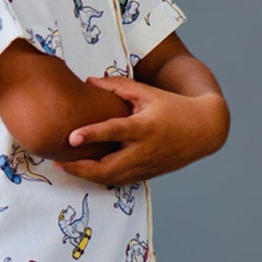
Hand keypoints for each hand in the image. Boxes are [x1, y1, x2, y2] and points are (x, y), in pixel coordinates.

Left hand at [58, 75, 222, 185]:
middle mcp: (144, 150)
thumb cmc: (173, 107)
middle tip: (57, 160)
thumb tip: (88, 80)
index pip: (115, 132)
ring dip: (85, 175)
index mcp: (145, 127)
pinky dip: (98, 178)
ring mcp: (145, 166)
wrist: (204, 131)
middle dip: (80, 168)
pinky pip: (118, 181)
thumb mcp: (148, 92)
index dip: (92, 134)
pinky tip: (83, 172)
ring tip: (64, 166)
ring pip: (110, 179)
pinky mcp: (146, 175)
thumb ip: (117, 87)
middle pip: (107, 168)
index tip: (71, 136)